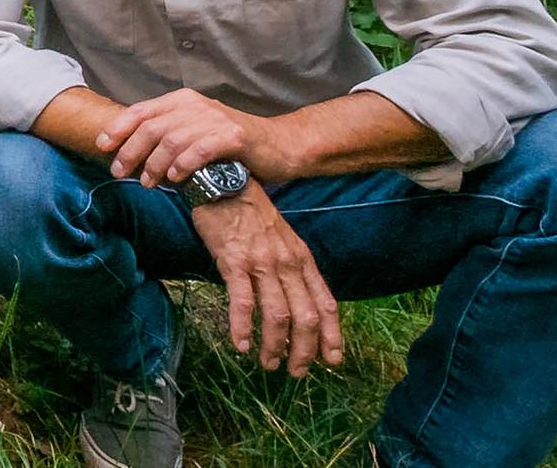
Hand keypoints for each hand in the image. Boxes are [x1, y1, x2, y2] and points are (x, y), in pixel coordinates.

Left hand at [100, 88, 289, 185]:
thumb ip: (167, 134)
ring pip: (172, 140)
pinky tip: (175, 179)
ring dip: (154, 164)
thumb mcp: (195, 131)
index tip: (101, 146)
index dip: (118, 128)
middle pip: (151, 127)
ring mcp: (216, 120)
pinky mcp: (234, 136)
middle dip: (130, 151)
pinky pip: (200, 150)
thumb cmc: (231, 144)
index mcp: (183, 100)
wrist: (280, 146)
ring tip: (147, 183)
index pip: (141, 111)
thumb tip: (129, 151)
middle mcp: (196, 105)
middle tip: (119, 172)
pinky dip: (183, 165)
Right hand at [190, 182, 343, 376]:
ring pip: (278, 315)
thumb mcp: (282, 239)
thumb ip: (291, 268)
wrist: (224, 182)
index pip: (326, 304)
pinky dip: (243, 327)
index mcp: (302, 259)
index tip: (332, 360)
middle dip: (304, 351)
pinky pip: (243, 301)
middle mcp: (288, 264)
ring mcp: (262, 264)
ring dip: (275, 346)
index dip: (332, 336)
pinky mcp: (234, 262)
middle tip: (297, 372)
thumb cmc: (250, 213)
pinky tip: (241, 344)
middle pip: (305, 318)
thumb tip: (294, 300)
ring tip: (268, 364)